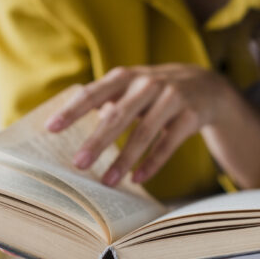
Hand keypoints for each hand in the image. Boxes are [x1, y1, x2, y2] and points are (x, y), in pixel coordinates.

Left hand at [44, 64, 228, 186]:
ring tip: (107, 182)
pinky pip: (168, 143)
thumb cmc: (157, 91)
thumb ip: (105, 100)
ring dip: (124, 160)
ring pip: (144, 132)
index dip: (72, 110)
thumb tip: (68, 122)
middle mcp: (149, 84)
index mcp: (127, 76)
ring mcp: (172, 98)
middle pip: (118, 115)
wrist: (208, 86)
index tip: (51, 128)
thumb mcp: (132, 88)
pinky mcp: (191, 115)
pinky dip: (152, 163)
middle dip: (97, 141)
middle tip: (78, 163)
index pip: (94, 92)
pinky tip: (137, 179)